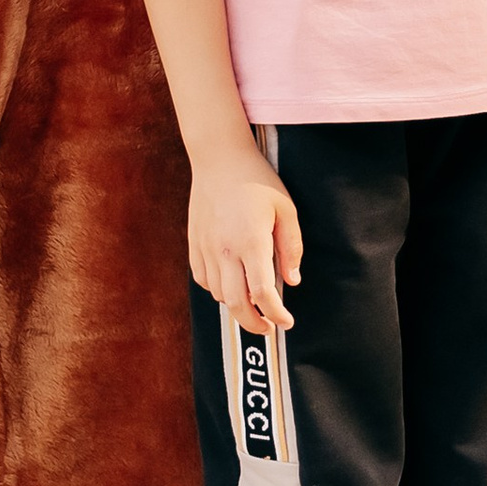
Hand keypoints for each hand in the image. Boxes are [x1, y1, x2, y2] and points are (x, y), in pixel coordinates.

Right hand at [188, 141, 303, 333]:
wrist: (219, 158)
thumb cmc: (257, 180)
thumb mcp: (285, 209)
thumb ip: (291, 247)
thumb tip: (292, 280)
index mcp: (251, 242)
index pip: (262, 293)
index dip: (276, 314)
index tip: (286, 322)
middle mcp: (224, 250)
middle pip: (235, 304)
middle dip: (253, 324)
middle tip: (268, 328)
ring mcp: (205, 248)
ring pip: (218, 294)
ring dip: (236, 305)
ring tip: (253, 302)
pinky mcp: (194, 244)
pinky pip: (203, 280)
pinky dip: (217, 290)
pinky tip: (231, 283)